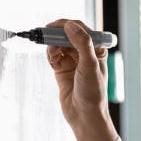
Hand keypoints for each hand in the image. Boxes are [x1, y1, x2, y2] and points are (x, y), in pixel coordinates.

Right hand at [45, 18, 118, 140]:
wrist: (84, 116)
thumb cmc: (93, 92)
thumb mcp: (90, 65)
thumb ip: (82, 43)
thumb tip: (70, 25)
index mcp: (96, 49)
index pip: (80, 29)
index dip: (66, 25)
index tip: (54, 26)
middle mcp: (85, 53)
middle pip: (66, 34)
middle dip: (56, 34)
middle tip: (44, 34)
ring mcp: (73, 61)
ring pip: (58, 44)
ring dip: (52, 46)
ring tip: (53, 56)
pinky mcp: (62, 69)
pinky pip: (53, 55)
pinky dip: (50, 55)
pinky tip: (52, 62)